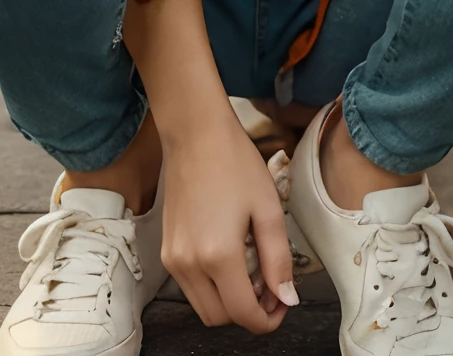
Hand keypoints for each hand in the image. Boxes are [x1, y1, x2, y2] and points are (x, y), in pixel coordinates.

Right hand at [121, 0, 297, 331]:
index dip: (269, 320)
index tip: (283, 304)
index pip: (244, 315)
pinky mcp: (166, 249)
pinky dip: (212, 286)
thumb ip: (279, 261)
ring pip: (203, 307)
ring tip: (252, 271)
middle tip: (271, 289)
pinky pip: (191, 287)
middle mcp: (189, 264)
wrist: (196, 133)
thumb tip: (286, 299)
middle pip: (220, 319)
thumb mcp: (268, 209)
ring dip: (229, 302)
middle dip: (249, 313)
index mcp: (218, 255)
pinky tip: (230, 258)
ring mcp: (173, 258)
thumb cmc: (233, 162)